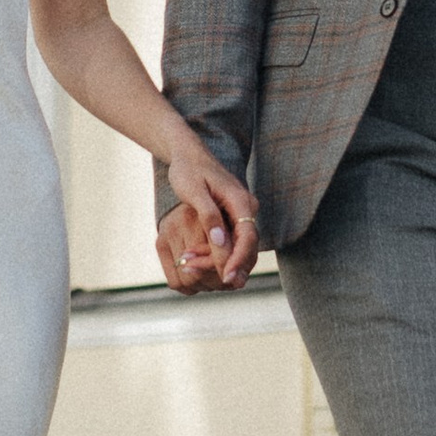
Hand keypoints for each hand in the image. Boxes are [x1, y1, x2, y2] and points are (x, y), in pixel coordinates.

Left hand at [157, 142, 259, 294]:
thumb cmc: (188, 170)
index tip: (226, 277)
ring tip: (200, 272)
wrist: (188, 154)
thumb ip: (208, 216)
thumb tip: (220, 242)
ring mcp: (240, 213)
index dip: (238, 259)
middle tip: (212, 280)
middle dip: (231, 265)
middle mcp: (246, 208)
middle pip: (248, 245)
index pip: (248, 237)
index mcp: (241, 200)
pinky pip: (232, 241)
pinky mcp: (232, 217)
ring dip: (224, 261)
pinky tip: (202, 262)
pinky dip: (219, 253)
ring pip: (241, 246)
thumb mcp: (194, 191)